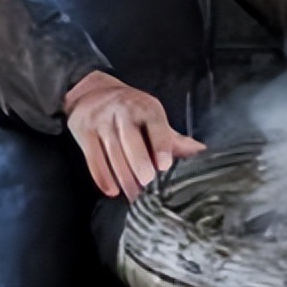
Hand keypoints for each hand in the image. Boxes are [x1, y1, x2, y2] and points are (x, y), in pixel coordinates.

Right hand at [63, 71, 202, 198]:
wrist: (92, 91)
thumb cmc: (131, 110)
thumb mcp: (153, 117)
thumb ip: (173, 139)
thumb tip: (202, 153)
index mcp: (146, 107)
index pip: (155, 124)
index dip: (160, 144)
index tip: (165, 165)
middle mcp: (123, 111)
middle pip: (131, 140)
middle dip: (139, 164)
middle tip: (148, 184)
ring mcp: (101, 120)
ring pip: (112, 153)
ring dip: (124, 178)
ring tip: (134, 196)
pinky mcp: (83, 131)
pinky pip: (93, 158)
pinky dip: (103, 177)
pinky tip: (112, 190)